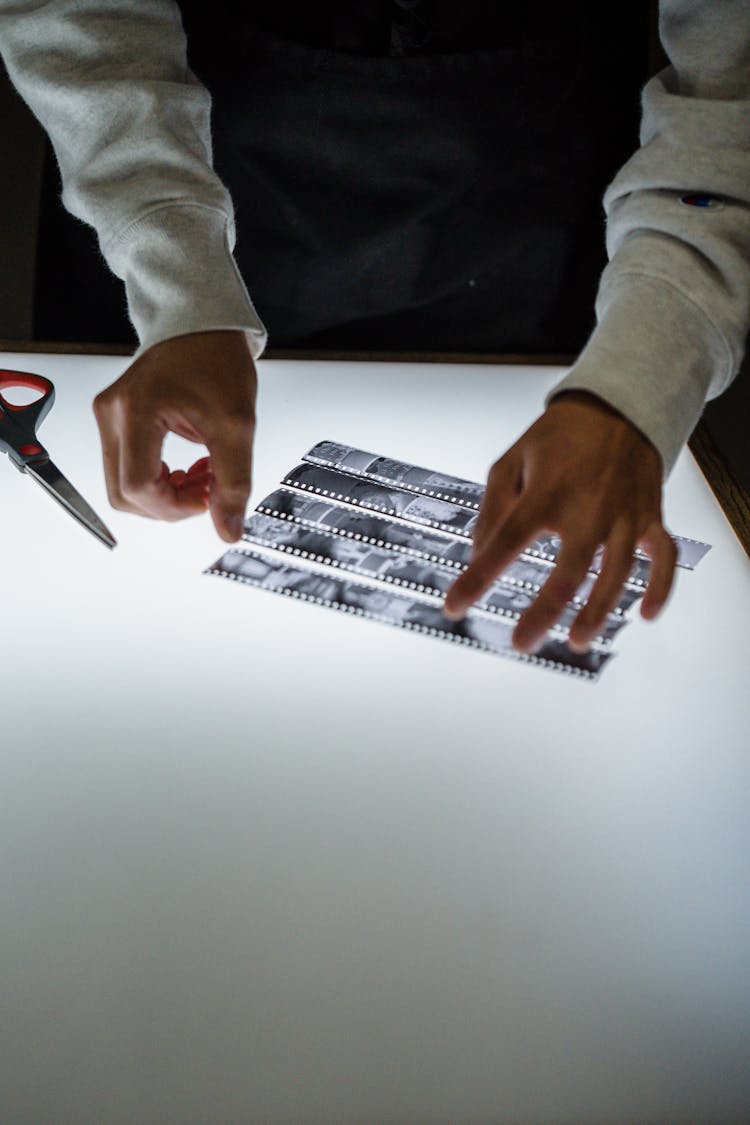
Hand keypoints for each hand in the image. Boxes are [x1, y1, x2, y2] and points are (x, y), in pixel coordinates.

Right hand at [93, 330, 255, 541]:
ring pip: (124, 485)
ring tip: (204, 474)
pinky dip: (159, 478)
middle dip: (169, 504)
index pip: (137, 487)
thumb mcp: (237, 425)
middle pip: (124, 493)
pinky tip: (189, 467)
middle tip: (209, 489)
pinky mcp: (115, 419)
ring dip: (165, 493)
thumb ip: (233, 482)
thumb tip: (228, 530)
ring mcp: (109, 415)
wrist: (204, 325)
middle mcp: (112, 413)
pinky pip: (127, 467)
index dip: (174, 507)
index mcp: (136, 410)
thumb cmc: (217, 359)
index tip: (207, 500)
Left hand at [443, 391, 677, 652]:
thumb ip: (492, 508)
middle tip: (522, 643)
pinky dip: (661, 587)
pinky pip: (664, 556)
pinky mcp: (650, 516)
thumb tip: (479, 553)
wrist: (617, 407)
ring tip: (577, 642)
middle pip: (569, 569)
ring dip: (598, 611)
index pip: (505, 542)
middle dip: (545, 611)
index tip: (454, 607)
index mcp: (546, 492)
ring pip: (618, 572)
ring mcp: (624, 514)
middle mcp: (588, 507)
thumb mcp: (511, 461)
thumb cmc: (557, 439)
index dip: (478, 578)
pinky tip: (646, 615)